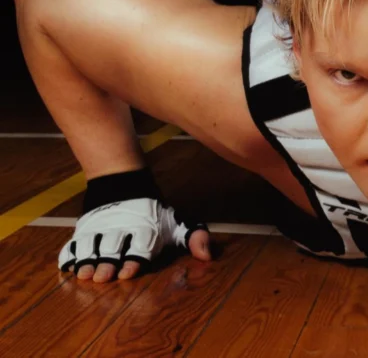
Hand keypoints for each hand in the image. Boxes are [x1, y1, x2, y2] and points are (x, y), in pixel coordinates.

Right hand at [58, 198, 210, 282]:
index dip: (134, 260)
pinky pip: (73, 243)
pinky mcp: (83, 229)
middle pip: (112, 249)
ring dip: (88, 261)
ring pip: (91, 246)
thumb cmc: (154, 212)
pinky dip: (69, 254)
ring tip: (85, 273)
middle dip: (108, 263)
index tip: (127, 273)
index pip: (140, 248)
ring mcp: (99, 230)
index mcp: (146, 232)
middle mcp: (121, 231)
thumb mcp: (178, 222)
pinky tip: (68, 266)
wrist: (123, 182)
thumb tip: (208, 256)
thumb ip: (194, 237)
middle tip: (103, 276)